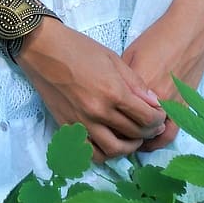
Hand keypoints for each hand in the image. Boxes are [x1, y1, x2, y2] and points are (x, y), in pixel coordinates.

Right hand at [16, 19, 166, 162]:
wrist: (43, 49)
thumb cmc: (79, 48)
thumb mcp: (113, 59)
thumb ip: (135, 83)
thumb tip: (154, 102)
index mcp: (113, 92)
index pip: (146, 118)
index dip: (158, 119)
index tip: (160, 115)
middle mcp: (99, 112)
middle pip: (134, 134)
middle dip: (148, 131)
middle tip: (151, 126)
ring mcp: (82, 123)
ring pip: (114, 150)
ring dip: (129, 147)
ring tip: (133, 137)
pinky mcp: (68, 127)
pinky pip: (90, 152)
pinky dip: (104, 153)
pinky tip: (110, 143)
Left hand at [121, 5, 203, 151]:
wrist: (190, 30)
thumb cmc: (158, 38)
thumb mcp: (131, 54)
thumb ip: (123, 80)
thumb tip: (114, 95)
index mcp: (138, 87)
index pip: (120, 115)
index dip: (110, 125)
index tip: (104, 126)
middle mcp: (157, 101)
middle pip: (137, 130)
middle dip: (125, 137)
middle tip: (117, 137)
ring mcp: (174, 105)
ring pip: (157, 137)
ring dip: (146, 143)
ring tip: (136, 141)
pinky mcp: (187, 105)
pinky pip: (173, 131)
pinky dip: (162, 137)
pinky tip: (154, 135)